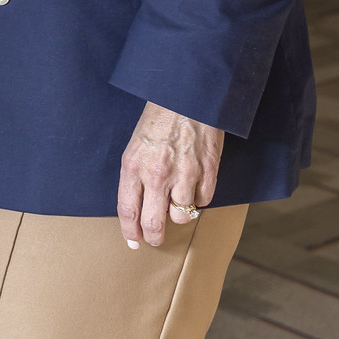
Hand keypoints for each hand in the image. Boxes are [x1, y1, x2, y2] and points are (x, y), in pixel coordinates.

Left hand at [117, 101, 222, 247]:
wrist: (186, 97)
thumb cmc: (158, 120)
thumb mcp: (135, 147)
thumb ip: (136, 176)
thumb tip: (139, 206)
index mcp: (134, 166)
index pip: (129, 210)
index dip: (131, 231)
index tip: (134, 241)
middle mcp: (157, 174)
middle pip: (155, 223)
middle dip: (154, 236)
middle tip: (155, 238)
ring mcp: (185, 175)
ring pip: (181, 216)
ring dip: (179, 214)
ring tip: (177, 201)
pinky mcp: (209, 172)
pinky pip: (203, 201)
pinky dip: (198, 200)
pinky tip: (194, 187)